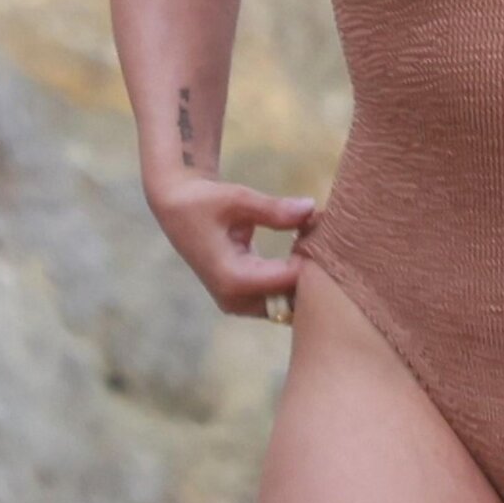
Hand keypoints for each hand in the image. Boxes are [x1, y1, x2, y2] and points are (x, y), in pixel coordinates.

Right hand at [145, 174, 318, 318]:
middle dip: (311, 272)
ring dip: (304, 277)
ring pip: (287, 304)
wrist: (178, 208)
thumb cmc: (205, 201)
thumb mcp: (238, 199)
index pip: (287, 282)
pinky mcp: (243, 298)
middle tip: (325, 235)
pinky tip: (304, 246)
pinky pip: (278, 298)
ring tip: (315, 238)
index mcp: (232, 279)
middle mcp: (235, 299)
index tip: (325, 231)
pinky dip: (294, 277)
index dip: (312, 258)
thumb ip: (274, 209)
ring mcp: (238, 303)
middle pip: (290, 300)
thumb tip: (311, 209)